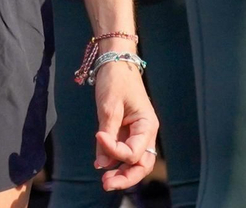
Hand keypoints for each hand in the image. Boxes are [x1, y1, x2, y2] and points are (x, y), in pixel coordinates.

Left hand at [92, 61, 158, 190]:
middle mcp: (145, 132)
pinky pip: (125, 152)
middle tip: (106, 184)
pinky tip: (102, 164)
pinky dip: (115, 161)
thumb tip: (101, 164)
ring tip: (105, 181)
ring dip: (122, 173)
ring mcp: (137, 133)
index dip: (114, 150)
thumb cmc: (116, 80)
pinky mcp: (127, 132)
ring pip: (135, 162)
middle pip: (142, 165)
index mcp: (147, 125)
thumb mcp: (109, 106)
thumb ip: (107, 135)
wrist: (116, 61)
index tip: (98, 135)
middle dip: (126, 178)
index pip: (133, 152)